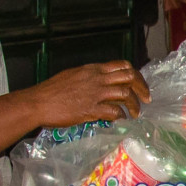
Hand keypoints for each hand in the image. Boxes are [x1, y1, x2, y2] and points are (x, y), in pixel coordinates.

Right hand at [27, 60, 150, 127]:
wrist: (38, 102)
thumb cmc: (52, 91)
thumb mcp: (73, 75)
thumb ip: (90, 78)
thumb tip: (103, 83)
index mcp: (93, 69)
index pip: (122, 65)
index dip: (136, 74)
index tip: (140, 84)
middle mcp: (97, 78)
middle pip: (129, 77)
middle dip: (142, 88)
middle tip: (146, 99)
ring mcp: (95, 93)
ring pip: (125, 93)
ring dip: (134, 105)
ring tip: (135, 113)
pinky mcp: (91, 109)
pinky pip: (114, 111)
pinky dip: (121, 116)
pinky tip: (121, 120)